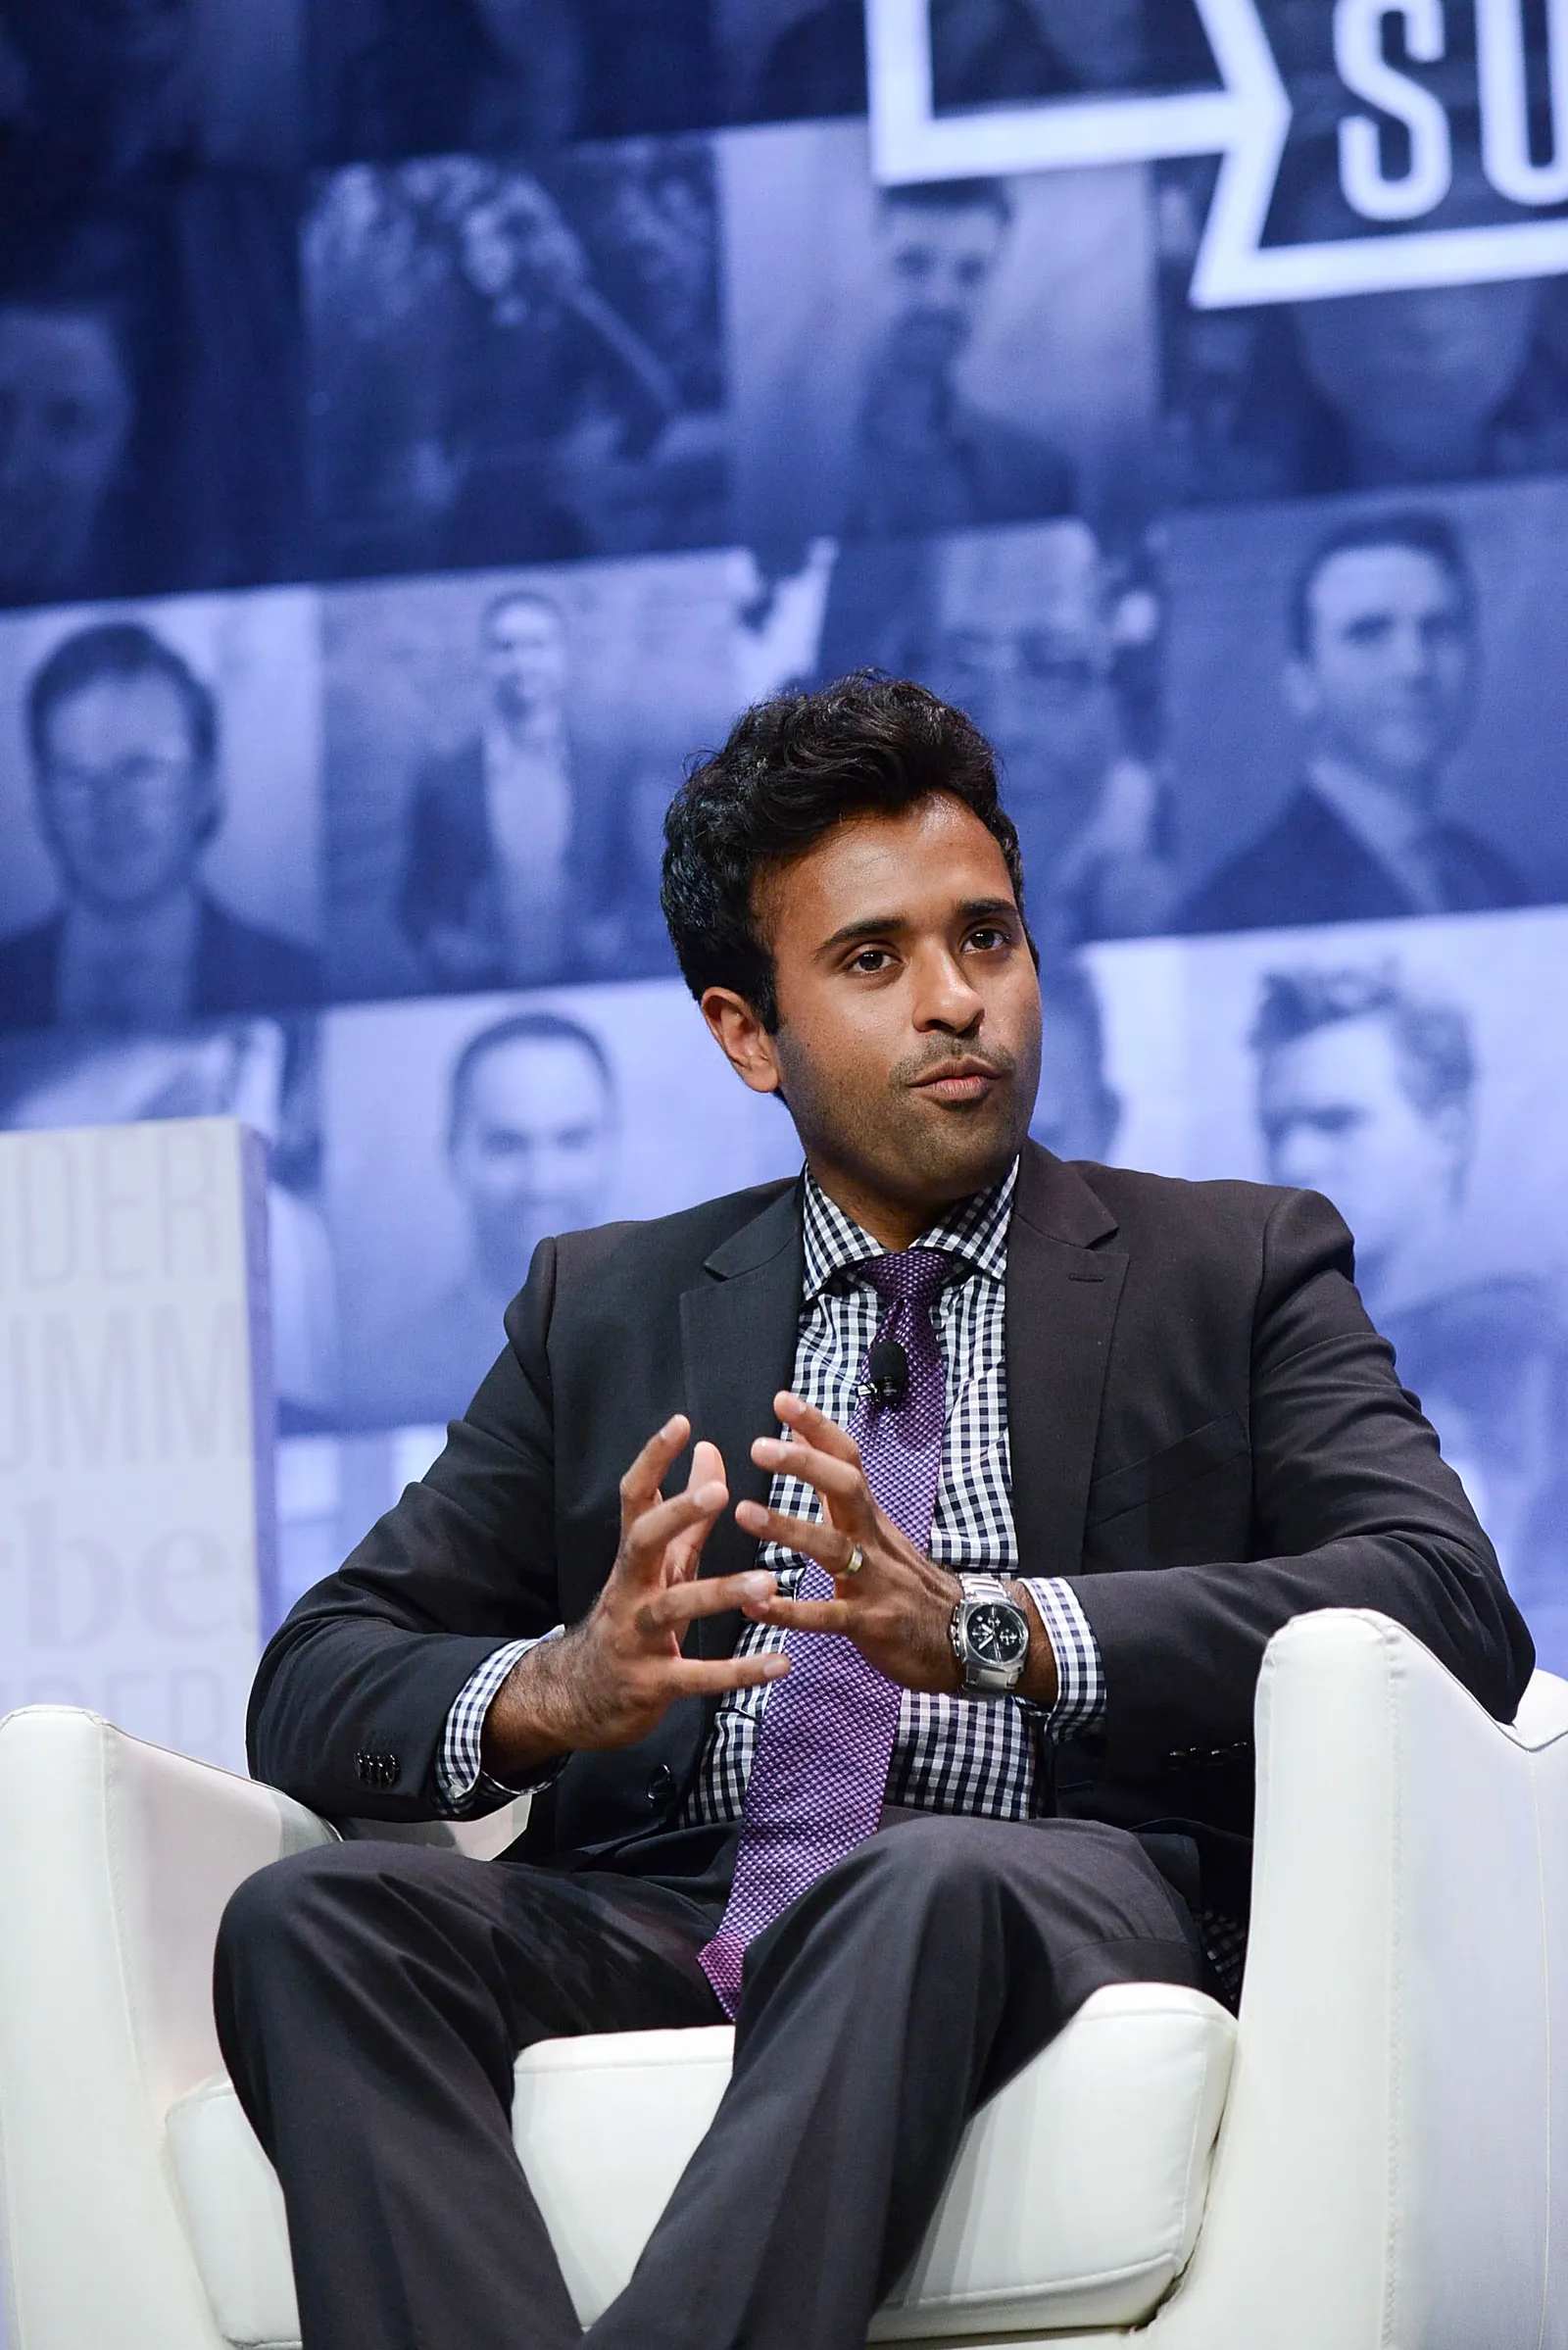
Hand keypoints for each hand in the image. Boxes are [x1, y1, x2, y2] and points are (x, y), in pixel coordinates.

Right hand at [483, 1417, 786, 1776]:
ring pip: (675, 1609)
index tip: (681, 1422)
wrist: (580, 1698)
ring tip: (770, 1581)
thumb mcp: (658, 1566)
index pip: (634, 1498)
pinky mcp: (653, 1684)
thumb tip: (709, 1449)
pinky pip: (698, 1677)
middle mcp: (629, 1590)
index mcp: (633, 1558)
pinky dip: (740, 1672)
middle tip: (718, 1491)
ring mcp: (636, 1637)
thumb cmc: (633, 1617)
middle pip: (643, 1541)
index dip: (653, 1459)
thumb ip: (687, 1514)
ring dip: (722, 1592)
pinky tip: (781, 1662)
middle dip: (676, 1514)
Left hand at [732, 1393, 967, 1694]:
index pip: (847, 1459)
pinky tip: (754, 1604)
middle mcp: (873, 1538)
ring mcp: (874, 1580)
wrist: (964, 1637)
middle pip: (845, 1488)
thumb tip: (804, 1441)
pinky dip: (790, 1611)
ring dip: (788, 1527)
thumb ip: (837, 1491)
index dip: (818, 1427)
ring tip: (743, 1513)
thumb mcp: (875, 1529)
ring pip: (833, 1546)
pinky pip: (827, 1617)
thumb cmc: (905, 1580)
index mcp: (869, 1515)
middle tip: (758, 1447)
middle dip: (804, 1464)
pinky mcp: (871, 1623)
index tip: (782, 1399)